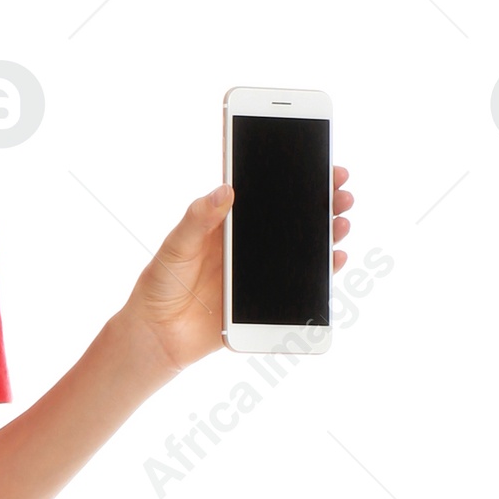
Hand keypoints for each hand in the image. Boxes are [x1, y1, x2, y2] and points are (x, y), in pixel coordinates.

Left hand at [122, 166, 354, 375]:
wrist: (157, 334)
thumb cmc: (160, 284)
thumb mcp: (176, 246)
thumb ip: (198, 219)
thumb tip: (226, 189)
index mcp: (228, 223)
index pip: (267, 193)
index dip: (295, 177)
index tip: (321, 164)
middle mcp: (249, 244)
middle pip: (292, 218)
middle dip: (321, 203)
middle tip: (342, 193)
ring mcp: (259, 272)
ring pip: (301, 248)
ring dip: (326, 235)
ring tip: (341, 223)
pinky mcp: (265, 301)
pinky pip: (299, 285)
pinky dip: (321, 273)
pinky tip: (335, 259)